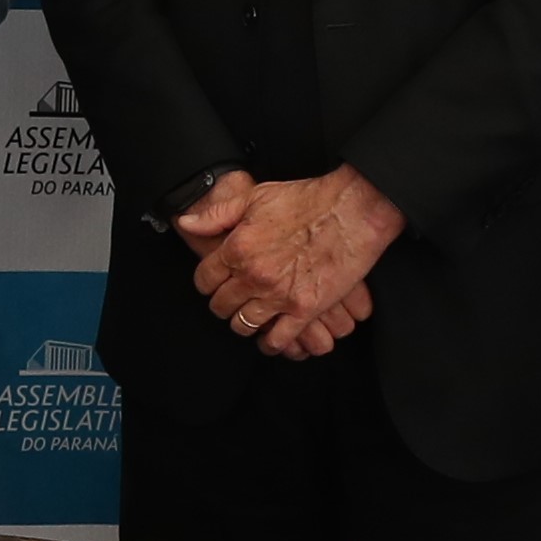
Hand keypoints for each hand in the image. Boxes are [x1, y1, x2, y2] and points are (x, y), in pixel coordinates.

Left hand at [192, 165, 402, 349]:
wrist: (353, 211)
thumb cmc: (308, 200)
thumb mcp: (255, 197)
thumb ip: (217, 215)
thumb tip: (186, 223)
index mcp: (237, 248)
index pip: (203, 279)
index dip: (206, 282)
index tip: (214, 283)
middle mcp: (253, 276)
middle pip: (221, 305)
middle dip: (223, 304)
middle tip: (233, 300)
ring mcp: (278, 295)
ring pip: (244, 325)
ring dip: (243, 324)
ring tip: (251, 317)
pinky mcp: (304, 310)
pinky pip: (278, 340)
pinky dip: (271, 343)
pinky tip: (271, 337)